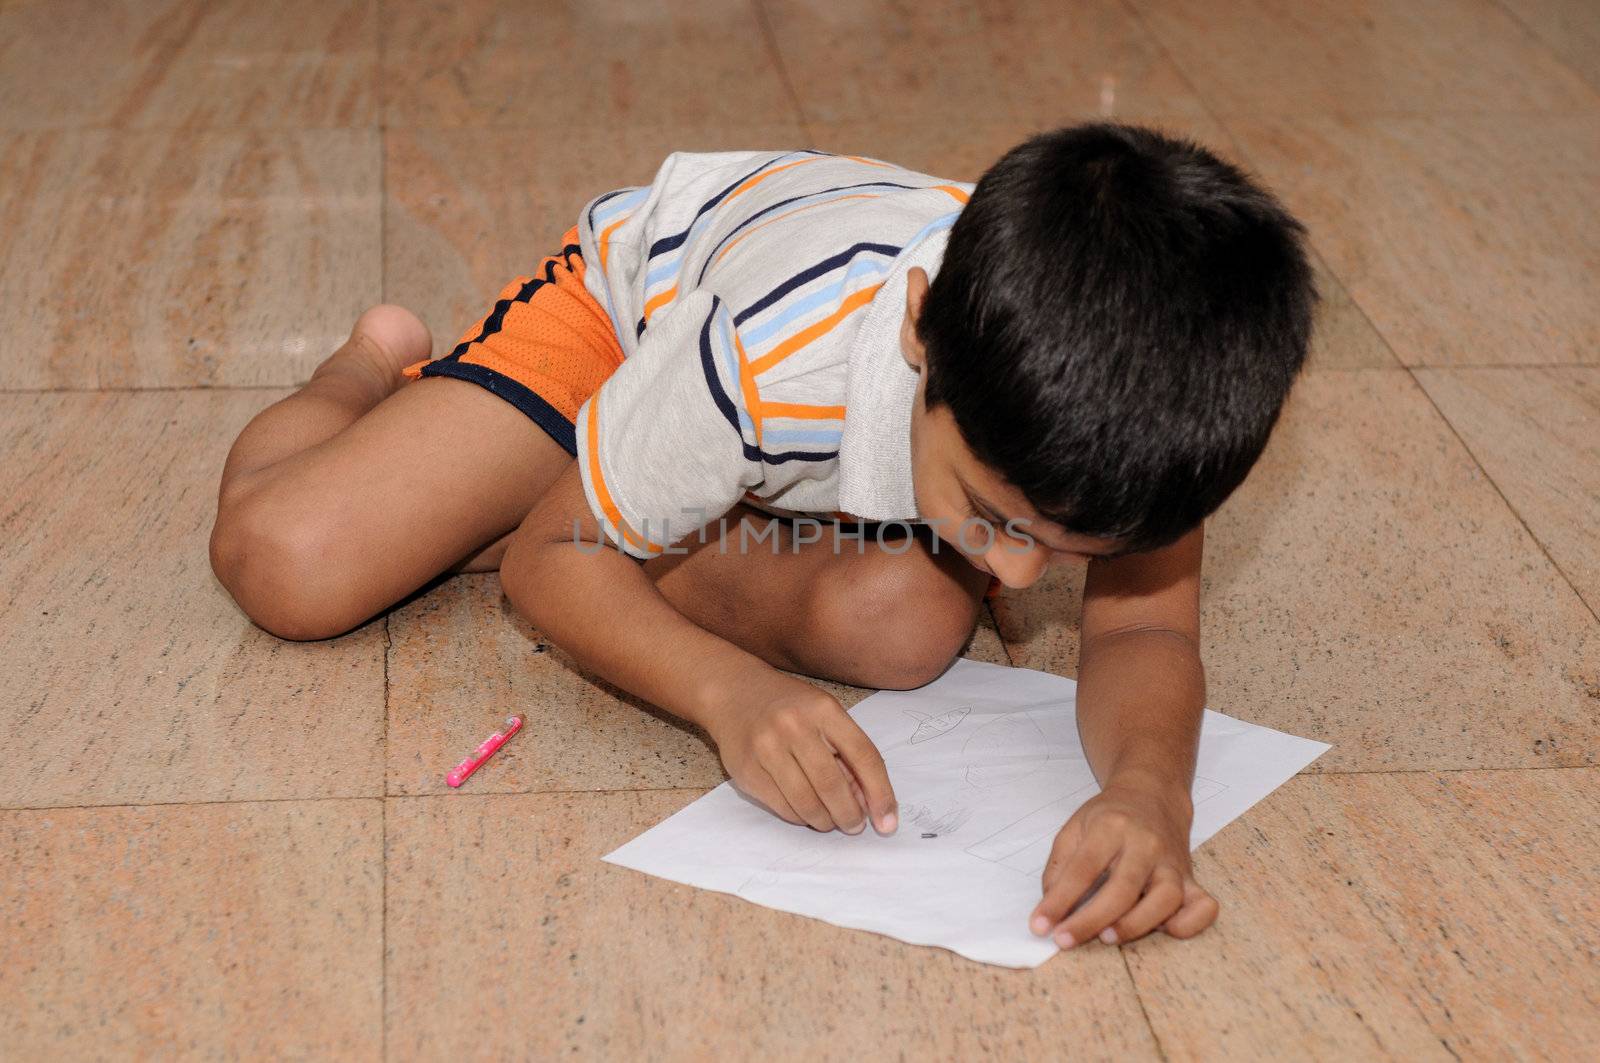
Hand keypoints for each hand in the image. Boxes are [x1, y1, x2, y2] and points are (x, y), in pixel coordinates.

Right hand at [702, 667, 897, 834]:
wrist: (734, 692)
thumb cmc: (789, 706)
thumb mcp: (824, 714)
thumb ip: (847, 752)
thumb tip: (868, 802)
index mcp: (824, 709)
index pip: (864, 756)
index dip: (880, 793)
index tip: (888, 821)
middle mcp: (794, 726)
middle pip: (832, 785)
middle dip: (850, 815)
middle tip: (855, 826)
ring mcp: (766, 748)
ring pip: (806, 803)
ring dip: (825, 821)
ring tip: (831, 822)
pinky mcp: (746, 770)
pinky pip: (782, 807)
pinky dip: (800, 817)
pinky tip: (805, 813)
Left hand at [1029, 779, 1217, 947]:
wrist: (1152, 795)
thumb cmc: (1109, 817)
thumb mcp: (1075, 828)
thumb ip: (1059, 866)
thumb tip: (1050, 909)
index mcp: (1111, 826)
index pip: (1083, 868)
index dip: (1060, 900)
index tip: (1040, 926)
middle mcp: (1146, 844)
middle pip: (1123, 887)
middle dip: (1091, 920)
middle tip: (1065, 940)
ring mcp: (1173, 862)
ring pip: (1166, 898)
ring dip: (1136, 924)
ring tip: (1107, 938)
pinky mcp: (1192, 878)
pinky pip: (1203, 906)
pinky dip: (1189, 925)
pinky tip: (1164, 931)